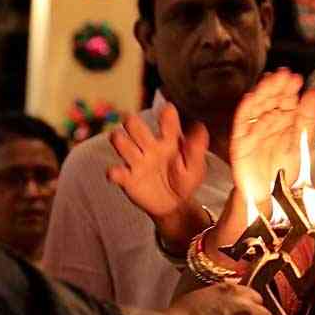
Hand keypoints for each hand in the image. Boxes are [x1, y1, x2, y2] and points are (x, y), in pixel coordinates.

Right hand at [107, 103, 207, 219]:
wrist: (175, 205)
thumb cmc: (185, 180)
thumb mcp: (196, 167)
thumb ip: (196, 149)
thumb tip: (200, 127)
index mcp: (169, 141)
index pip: (167, 124)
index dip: (167, 116)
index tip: (168, 108)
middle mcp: (149, 147)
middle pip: (136, 128)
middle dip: (132, 123)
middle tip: (131, 120)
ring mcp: (137, 162)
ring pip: (123, 145)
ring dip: (120, 141)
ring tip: (120, 139)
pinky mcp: (128, 179)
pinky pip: (117, 173)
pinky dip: (114, 172)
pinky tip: (116, 173)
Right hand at [231, 69, 314, 203]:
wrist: (274, 198)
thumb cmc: (288, 170)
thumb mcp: (302, 142)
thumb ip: (308, 118)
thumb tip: (314, 92)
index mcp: (283, 123)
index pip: (285, 102)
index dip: (289, 91)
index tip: (296, 78)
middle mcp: (267, 124)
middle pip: (270, 101)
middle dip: (277, 88)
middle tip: (285, 75)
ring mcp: (253, 132)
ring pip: (256, 108)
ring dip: (262, 93)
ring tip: (271, 81)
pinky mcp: (241, 143)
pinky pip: (241, 125)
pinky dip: (246, 111)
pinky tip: (252, 98)